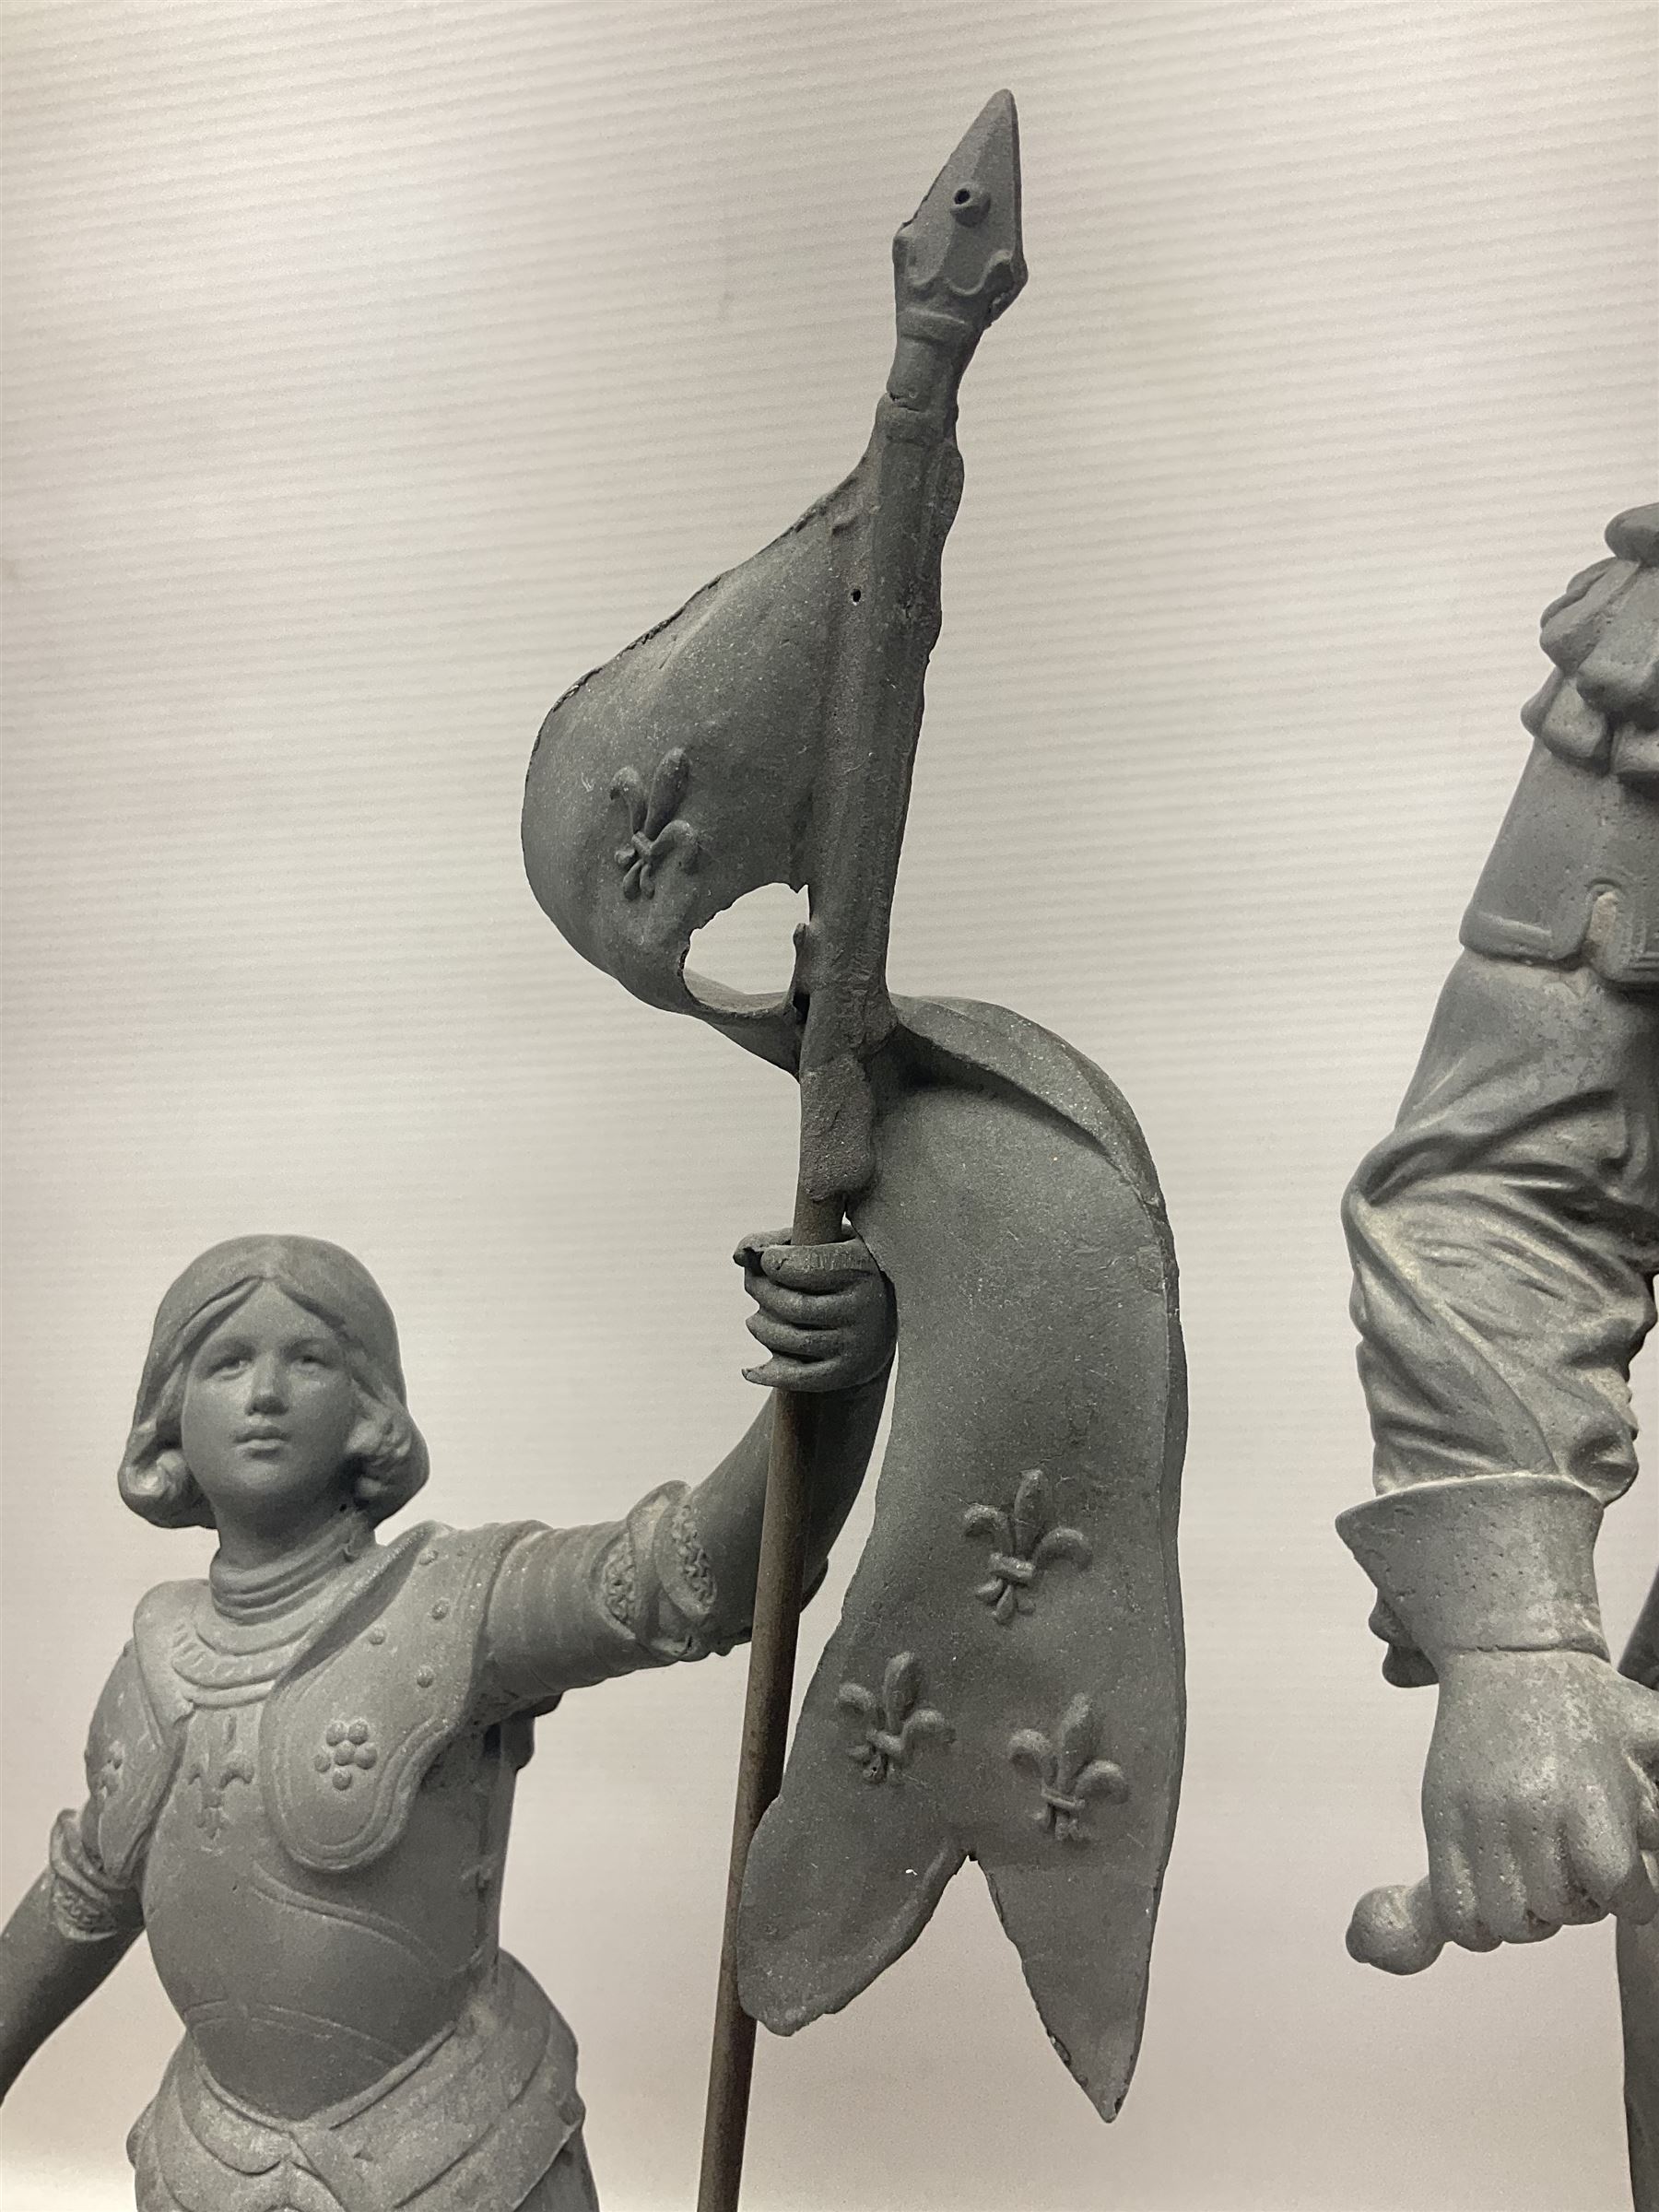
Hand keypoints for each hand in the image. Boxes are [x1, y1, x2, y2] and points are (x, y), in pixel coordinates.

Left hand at [734, 1229, 894, 1393]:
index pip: (800, 1266)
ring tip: (754, 1320)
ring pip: (792, 1340)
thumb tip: (740, 1255)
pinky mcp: (848, 1373)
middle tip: (751, 1285)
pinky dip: (768, 1375)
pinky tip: (749, 1370)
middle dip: (760, 1292)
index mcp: (860, 1266)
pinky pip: (800, 1378)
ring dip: (760, 1329)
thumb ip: (779, 1240)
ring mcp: (858, 1343)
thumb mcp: (824, 1241)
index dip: (771, 1262)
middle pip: (792, 1306)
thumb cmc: (841, 1270)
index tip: (766, 1260)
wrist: (885, 1317)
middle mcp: (864, 1306)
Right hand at [1419, 1649, 1658, 1947]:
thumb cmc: (1586, 1698)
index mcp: (1588, 1798)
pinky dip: (1475, 1921)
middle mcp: (1530, 1813)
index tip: (1628, 1881)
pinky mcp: (1440, 1820)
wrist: (1507, 1656)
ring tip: (1536, 1881)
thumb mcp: (1652, 1730)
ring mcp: (1479, 1820)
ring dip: (1528, 1915)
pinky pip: (1455, 1910)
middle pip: (1562, 1912)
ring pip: (1507, 1922)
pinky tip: (1497, 1892)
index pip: (1622, 1896)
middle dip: (1579, 1903)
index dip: (1633, 1898)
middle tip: (1578, 1872)